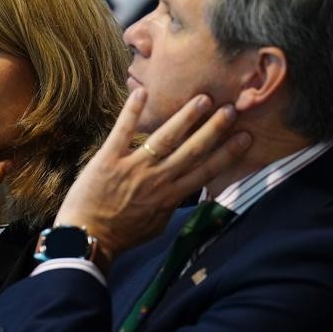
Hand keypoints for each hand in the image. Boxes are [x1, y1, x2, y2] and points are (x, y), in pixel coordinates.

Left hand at [54, 89, 251, 271]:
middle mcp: (157, 179)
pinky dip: (132, 111)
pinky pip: (123, 131)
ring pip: (165, 138)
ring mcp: (133, 167)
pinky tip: (142, 92)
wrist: (87, 239)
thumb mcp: (156, 225)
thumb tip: (187, 192)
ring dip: (185, 117)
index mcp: (170, 196)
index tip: (245, 136)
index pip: (205, 170)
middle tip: (230, 109)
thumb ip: (171, 206)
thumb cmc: (121, 234)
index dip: (227, 153)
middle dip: (213, 129)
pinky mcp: (108, 159)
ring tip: (202, 99)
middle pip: (192, 150)